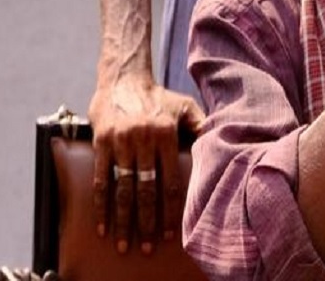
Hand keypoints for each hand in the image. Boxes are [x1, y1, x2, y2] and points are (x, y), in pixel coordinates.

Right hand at [88, 73, 205, 254]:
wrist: (123, 77)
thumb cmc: (158, 96)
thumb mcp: (184, 106)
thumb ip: (202, 127)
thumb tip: (224, 143)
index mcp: (167, 134)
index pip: (171, 181)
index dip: (172, 210)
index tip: (171, 235)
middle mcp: (144, 139)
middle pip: (146, 190)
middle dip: (148, 222)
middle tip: (148, 248)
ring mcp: (121, 141)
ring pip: (123, 188)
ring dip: (124, 220)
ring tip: (125, 244)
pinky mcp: (101, 142)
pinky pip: (100, 179)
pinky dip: (101, 205)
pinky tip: (103, 225)